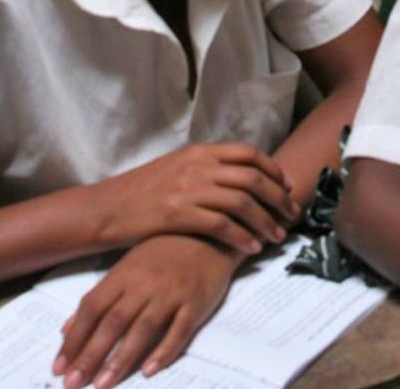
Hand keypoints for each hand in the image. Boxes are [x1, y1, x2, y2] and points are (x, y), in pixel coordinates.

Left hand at [53, 235, 237, 388]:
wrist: (210, 235)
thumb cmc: (165, 252)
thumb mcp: (128, 267)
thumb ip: (99, 298)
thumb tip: (68, 329)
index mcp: (124, 273)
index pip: (92, 307)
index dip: (75, 338)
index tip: (59, 366)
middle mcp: (145, 282)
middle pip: (113, 322)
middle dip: (91, 355)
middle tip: (73, 383)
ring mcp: (172, 292)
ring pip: (143, 328)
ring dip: (121, 358)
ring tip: (103, 383)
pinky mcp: (196, 302)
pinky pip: (179, 330)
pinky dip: (164, 350)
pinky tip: (149, 370)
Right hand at [86, 143, 295, 254]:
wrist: (107, 208)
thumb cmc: (142, 192)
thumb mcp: (177, 168)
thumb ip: (206, 168)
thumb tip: (240, 177)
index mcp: (199, 152)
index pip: (248, 154)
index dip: (273, 171)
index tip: (287, 188)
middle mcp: (197, 166)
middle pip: (252, 177)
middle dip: (277, 198)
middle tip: (291, 215)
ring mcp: (187, 188)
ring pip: (241, 202)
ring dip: (265, 221)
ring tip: (276, 237)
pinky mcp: (177, 213)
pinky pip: (221, 225)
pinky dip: (242, 237)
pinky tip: (251, 248)